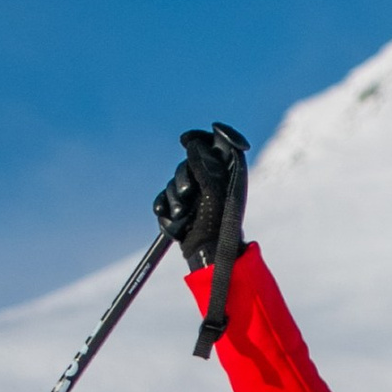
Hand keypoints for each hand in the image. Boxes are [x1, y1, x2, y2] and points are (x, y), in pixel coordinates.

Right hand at [156, 122, 248, 269]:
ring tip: (185, 214)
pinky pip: (164, 198)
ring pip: (174, 182)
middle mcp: (211, 180)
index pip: (214, 144)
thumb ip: (205, 167)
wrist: (207, 253)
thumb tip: (195, 145)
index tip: (186, 139)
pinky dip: (165, 207)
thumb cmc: (219, 224)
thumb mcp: (214, 192)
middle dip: (184, 178)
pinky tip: (174, 218)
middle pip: (189, 163)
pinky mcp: (180, 206)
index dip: (200, 138)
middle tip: (189, 195)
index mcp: (226, 173)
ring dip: (175, 198)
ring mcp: (195, 193)